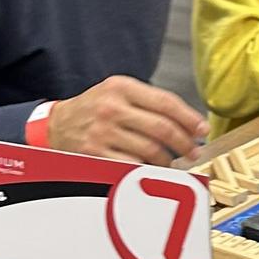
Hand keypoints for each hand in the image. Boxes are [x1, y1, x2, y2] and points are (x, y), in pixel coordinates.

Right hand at [44, 76, 207, 164]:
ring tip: (172, 162)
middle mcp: (112, 108)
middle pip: (162, 128)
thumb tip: (187, 123)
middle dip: (184, 142)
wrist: (56, 125)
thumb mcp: (117, 93)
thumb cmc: (94, 109)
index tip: (202, 130)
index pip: (166, 102)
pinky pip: (132, 166)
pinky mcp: (95, 154)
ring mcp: (102, 132)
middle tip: (193, 151)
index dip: (189, 118)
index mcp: (121, 87)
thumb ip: (148, 103)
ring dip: (167, 160)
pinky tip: (152, 169)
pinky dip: (147, 170)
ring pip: (150, 150)